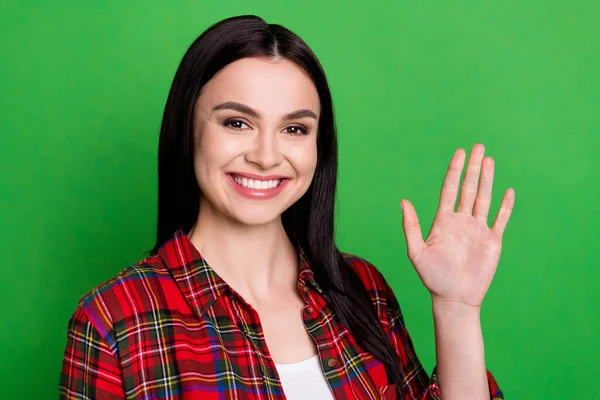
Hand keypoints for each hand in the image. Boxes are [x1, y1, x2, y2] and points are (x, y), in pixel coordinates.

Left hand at [400, 144, 514, 307]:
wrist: (454, 298)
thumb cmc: (433, 277)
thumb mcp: (416, 251)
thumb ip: (411, 226)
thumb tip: (403, 201)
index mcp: (443, 221)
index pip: (450, 189)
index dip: (454, 171)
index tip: (459, 153)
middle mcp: (461, 221)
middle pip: (468, 188)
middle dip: (473, 168)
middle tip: (478, 147)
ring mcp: (478, 229)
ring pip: (484, 198)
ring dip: (487, 180)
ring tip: (489, 160)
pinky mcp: (492, 241)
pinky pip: (500, 219)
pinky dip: (505, 206)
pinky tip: (508, 191)